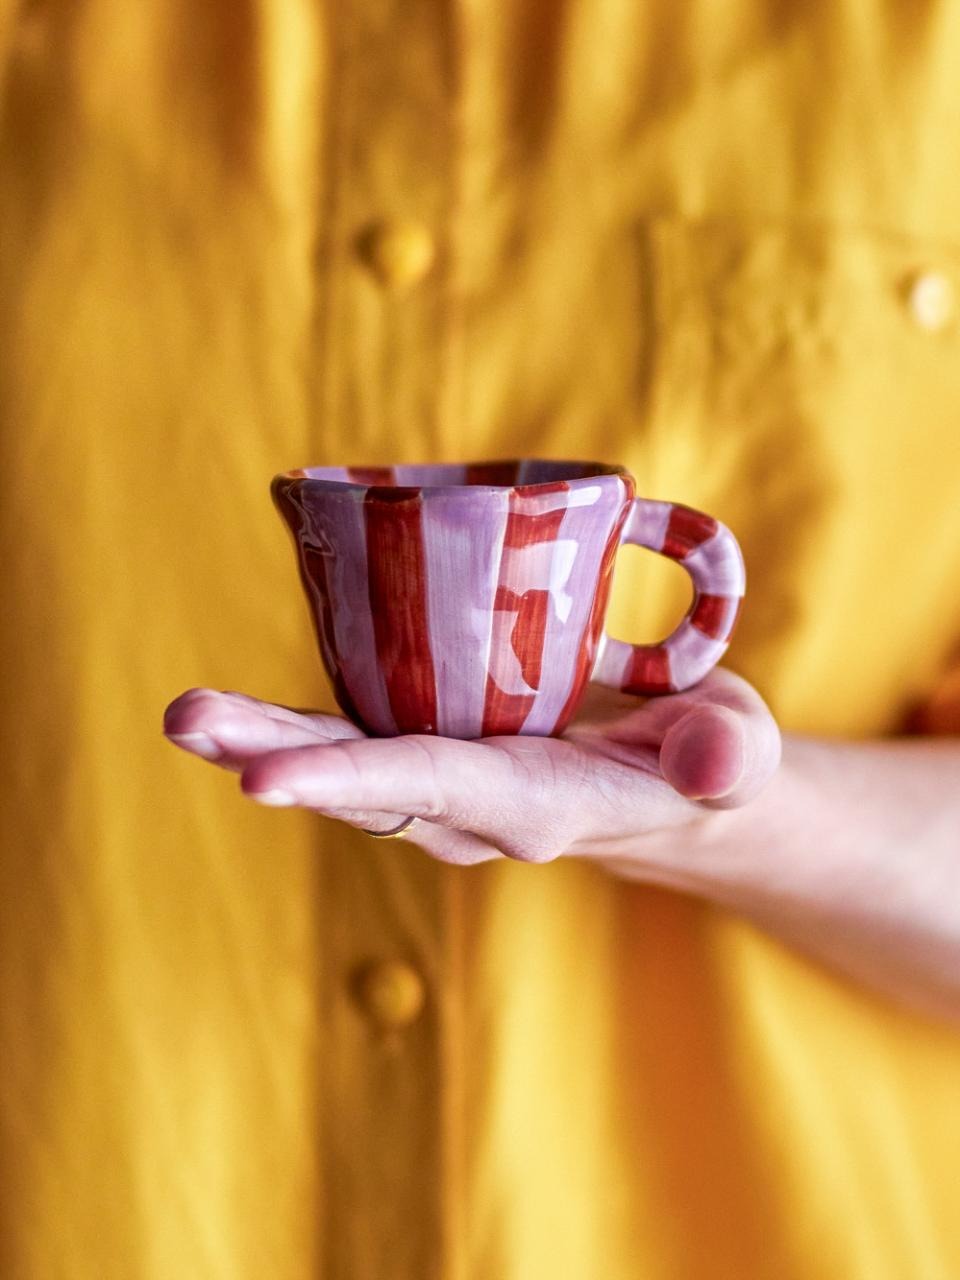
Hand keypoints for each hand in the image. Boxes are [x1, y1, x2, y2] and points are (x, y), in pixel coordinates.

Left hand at [163, 670, 781, 869]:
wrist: (677, 788)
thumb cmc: (708, 762)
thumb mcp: (736, 754)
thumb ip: (726, 757)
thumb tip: (712, 763)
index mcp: (543, 804)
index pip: (440, 788)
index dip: (353, 780)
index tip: (261, 780)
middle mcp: (476, 807)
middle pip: (365, 783)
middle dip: (275, 756)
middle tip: (189, 720)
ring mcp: (449, 785)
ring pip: (346, 765)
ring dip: (263, 741)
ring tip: (190, 714)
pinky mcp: (437, 751)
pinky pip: (357, 740)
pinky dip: (295, 725)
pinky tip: (238, 709)